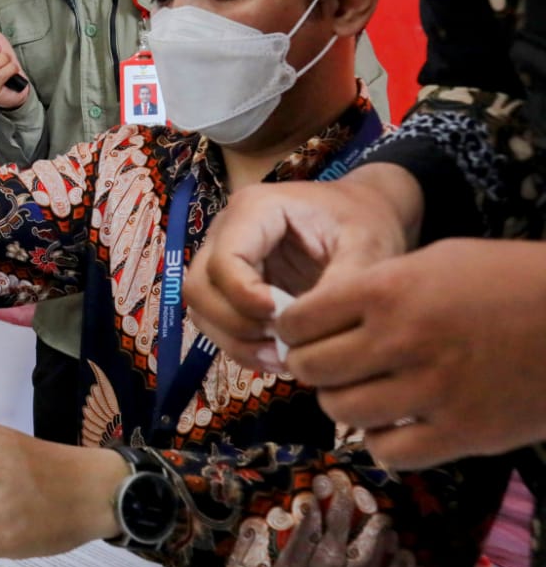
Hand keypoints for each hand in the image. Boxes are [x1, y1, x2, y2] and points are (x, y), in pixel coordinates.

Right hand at [184, 163, 422, 372]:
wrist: (365, 213)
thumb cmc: (366, 222)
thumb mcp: (366, 247)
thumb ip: (341, 284)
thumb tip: (308, 330)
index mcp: (254, 210)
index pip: (223, 260)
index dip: (244, 297)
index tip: (283, 321)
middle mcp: (225, 231)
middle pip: (199, 286)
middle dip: (234, 324)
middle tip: (282, 343)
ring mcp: (222, 258)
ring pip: (200, 308)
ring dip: (234, 340)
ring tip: (282, 357)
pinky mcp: (229, 286)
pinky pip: (215, 321)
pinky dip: (239, 346)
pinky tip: (277, 356)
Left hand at [275, 239, 545, 468]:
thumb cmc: (508, 281)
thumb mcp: (435, 261)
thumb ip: (374, 288)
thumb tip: (315, 317)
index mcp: (388, 290)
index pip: (298, 321)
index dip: (292, 330)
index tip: (300, 334)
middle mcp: (401, 340)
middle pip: (312, 369)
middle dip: (311, 368)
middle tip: (329, 366)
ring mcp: (432, 390)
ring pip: (342, 412)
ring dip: (343, 404)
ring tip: (363, 393)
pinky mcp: (464, 433)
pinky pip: (390, 453)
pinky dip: (384, 443)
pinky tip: (397, 426)